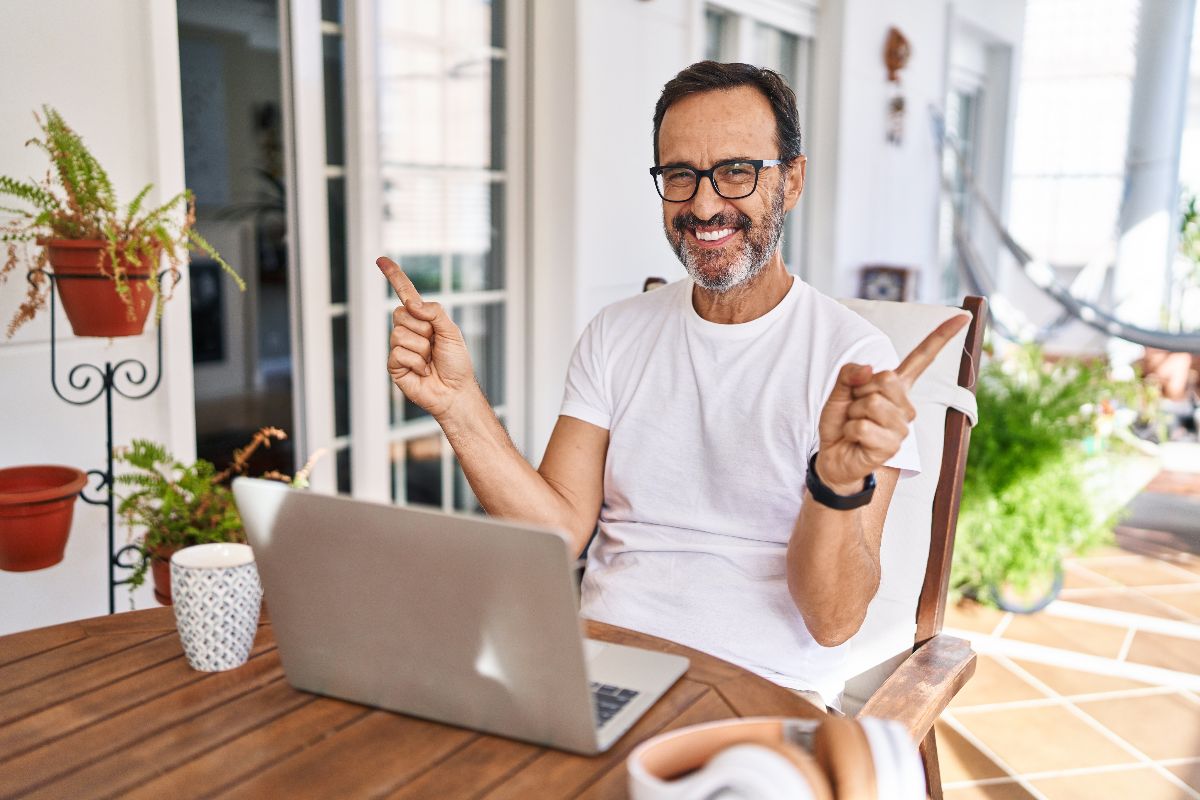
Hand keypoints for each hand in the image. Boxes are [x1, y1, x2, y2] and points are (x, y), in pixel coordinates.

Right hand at [378, 256, 475, 419]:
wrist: (455, 392)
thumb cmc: (457, 363)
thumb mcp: (452, 332)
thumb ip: (435, 312)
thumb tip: (412, 303)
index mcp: (423, 319)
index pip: (405, 294)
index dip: (394, 277)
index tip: (381, 259)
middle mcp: (408, 330)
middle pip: (400, 313)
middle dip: (423, 329)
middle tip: (434, 346)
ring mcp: (399, 347)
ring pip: (399, 333)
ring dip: (421, 348)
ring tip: (430, 361)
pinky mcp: (394, 365)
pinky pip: (398, 353)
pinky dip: (416, 362)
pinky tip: (423, 372)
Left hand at [815, 315, 970, 492]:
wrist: (833, 457)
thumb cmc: (841, 422)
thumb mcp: (840, 391)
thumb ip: (850, 373)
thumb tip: (870, 369)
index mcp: (897, 387)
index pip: (922, 358)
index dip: (941, 337)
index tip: (962, 316)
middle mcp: (906, 405)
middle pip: (886, 378)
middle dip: (859, 390)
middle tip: (854, 408)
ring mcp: (902, 427)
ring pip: (871, 403)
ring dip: (852, 413)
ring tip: (854, 425)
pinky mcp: (893, 446)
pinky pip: (862, 425)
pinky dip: (849, 429)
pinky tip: (855, 438)